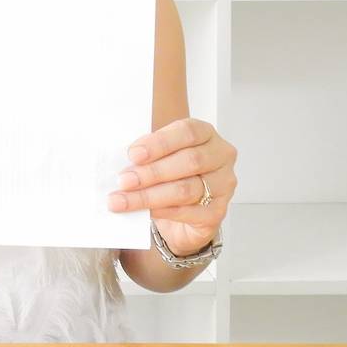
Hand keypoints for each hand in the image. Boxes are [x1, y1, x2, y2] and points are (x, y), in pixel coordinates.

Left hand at [108, 117, 236, 256]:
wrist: (184, 214)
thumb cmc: (172, 176)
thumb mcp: (161, 156)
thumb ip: (148, 154)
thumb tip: (124, 161)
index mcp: (206, 134)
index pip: (188, 132)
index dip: (160, 143)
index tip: (134, 154)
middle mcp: (220, 157)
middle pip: (189, 161)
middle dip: (151, 172)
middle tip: (124, 180)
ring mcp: (223, 186)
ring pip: (185, 189)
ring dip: (149, 195)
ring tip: (124, 199)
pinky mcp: (216, 213)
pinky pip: (187, 212)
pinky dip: (161, 211)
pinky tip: (143, 212)